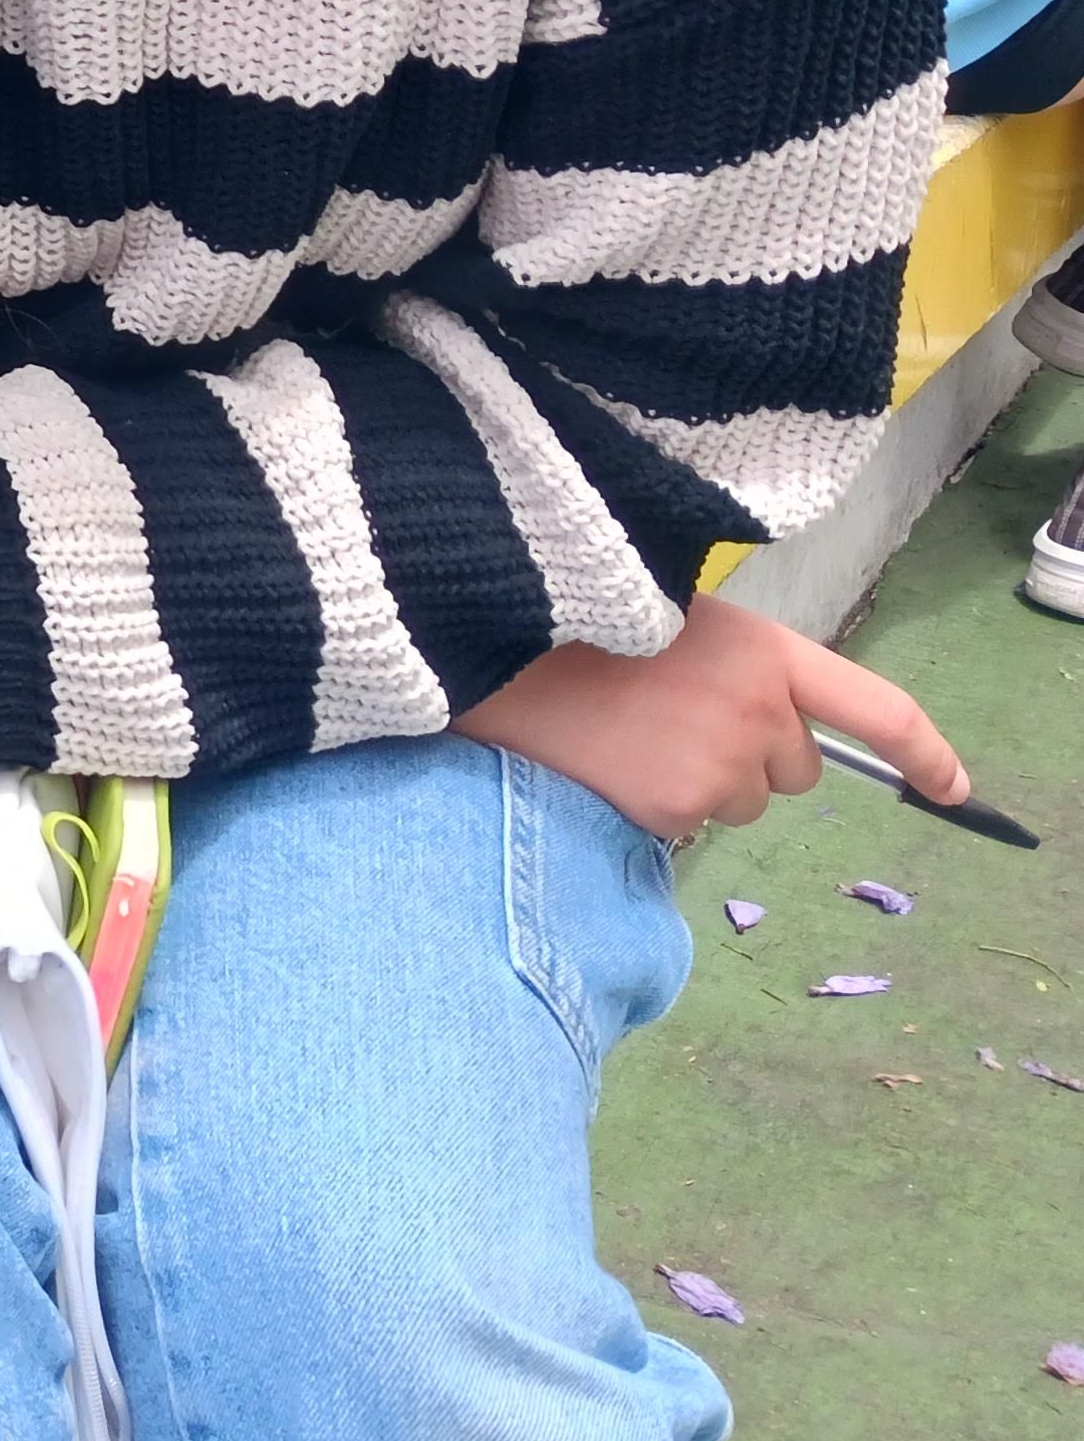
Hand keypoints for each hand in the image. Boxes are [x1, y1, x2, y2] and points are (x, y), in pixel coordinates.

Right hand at [451, 592, 971, 843]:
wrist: (485, 642)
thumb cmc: (573, 617)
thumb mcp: (670, 615)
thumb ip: (734, 665)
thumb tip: (766, 727)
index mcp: (765, 652)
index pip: (875, 707)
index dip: (926, 752)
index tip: (956, 790)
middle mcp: (758, 711)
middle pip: (795, 769)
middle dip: (750, 755)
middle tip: (669, 715)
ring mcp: (718, 765)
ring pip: (740, 802)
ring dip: (700, 781)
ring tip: (626, 733)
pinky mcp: (673, 808)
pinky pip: (688, 824)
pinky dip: (654, 803)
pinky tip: (606, 761)